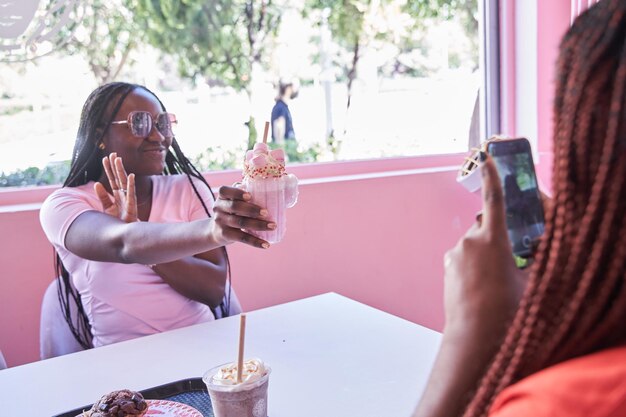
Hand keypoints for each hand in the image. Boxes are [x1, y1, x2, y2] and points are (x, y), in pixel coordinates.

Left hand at [94, 153, 137, 222]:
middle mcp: (123, 195)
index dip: (109, 169)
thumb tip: (97, 184)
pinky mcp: (132, 206)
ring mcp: (128, 199)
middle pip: (118, 178)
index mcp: (117, 195)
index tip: (105, 158)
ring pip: (124, 182)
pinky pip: (131, 194)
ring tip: (118, 160)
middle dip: (115, 166)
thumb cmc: (117, 221)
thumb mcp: (107, 207)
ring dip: (121, 171)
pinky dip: (131, 185)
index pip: (112, 179)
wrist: (125, 234)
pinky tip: (130, 176)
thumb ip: (102, 196)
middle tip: (113, 154)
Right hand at [211, 186, 274, 248]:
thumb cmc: (232, 211)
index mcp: (222, 196)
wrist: (215, 231)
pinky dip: (255, 242)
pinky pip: (242, 238)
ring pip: (240, 223)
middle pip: (235, 207)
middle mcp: (219, 208)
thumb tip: (272, 189)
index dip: (237, 193)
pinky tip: (266, 244)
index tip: (250, 196)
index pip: (225, 191)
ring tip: (273, 226)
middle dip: (251, 210)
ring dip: (258, 225)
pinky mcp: (225, 235)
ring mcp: (220, 222)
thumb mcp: (233, 201)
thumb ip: (245, 194)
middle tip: (266, 212)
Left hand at [443, 154, 524, 333]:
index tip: (487, 156)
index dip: (492, 176)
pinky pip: (463, 255)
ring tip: (492, 282)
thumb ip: (533, 259)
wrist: (473, 333)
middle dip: (496, 236)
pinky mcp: (447, 264)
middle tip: (507, 262)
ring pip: (474, 243)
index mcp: (494, 240)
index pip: (494, 200)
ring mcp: (455, 252)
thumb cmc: (506, 309)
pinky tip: (479, 286)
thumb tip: (535, 249)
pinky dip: (472, 263)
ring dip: (484, 253)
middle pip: (486, 227)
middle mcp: (470, 241)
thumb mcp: (529, 282)